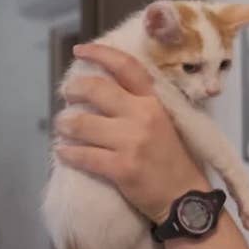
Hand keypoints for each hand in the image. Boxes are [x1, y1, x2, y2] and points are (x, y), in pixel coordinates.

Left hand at [55, 43, 210, 223]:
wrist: (184, 198)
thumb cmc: (174, 160)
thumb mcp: (166, 123)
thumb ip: (142, 105)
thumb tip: (106, 90)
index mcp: (155, 103)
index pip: (127, 67)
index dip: (101, 54)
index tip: (81, 51)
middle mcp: (143, 116)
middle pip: (96, 89)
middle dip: (73, 90)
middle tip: (68, 96)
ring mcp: (131, 142)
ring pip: (80, 123)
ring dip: (64, 125)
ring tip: (64, 128)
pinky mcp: (120, 168)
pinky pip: (81, 155)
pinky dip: (67, 153)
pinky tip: (64, 152)